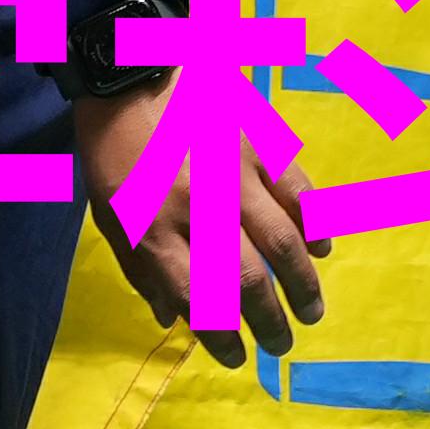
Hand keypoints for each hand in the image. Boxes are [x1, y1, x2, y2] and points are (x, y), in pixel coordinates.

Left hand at [75, 81, 324, 357]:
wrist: (131, 71)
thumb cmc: (114, 151)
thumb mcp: (108, 216)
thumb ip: (141, 269)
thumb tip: (173, 319)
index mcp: (154, 231)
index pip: (198, 301)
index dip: (222, 338)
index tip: (236, 357)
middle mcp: (199, 211)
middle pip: (247, 281)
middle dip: (270, 323)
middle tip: (283, 344)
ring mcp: (235, 177)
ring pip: (282, 243)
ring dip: (303, 284)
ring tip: (312, 311)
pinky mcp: (260, 146)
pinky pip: (297, 192)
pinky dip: (314, 225)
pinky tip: (321, 249)